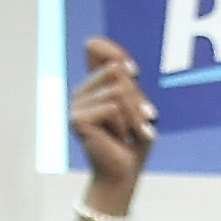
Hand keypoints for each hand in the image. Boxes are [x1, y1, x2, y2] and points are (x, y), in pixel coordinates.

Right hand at [69, 37, 155, 204]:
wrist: (122, 173)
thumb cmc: (134, 141)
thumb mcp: (136, 103)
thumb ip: (126, 80)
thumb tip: (115, 62)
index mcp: (93, 85)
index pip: (96, 47)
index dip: (117, 52)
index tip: (136, 73)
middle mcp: (80, 93)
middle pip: (116, 70)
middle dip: (136, 96)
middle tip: (145, 120)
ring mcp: (76, 106)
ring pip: (117, 90)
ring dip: (133, 114)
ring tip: (132, 132)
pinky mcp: (77, 120)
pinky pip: (113, 108)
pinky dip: (124, 124)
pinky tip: (119, 138)